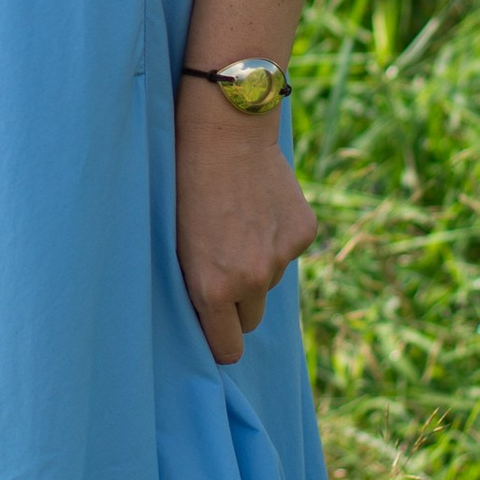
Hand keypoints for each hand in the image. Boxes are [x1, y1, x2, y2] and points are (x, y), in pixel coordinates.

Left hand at [174, 79, 317, 367]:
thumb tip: (212, 319)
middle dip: (236, 303)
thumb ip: (196, 285)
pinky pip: (287, 250)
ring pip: (269, 280)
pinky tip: (257, 206)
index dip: (219, 342)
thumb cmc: (183, 184)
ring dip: (255, 264)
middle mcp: (252, 279)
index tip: (212, 332)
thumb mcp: (176, 243)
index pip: (228, 348)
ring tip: (233, 222)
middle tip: (219, 268)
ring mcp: (282, 256)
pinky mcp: (303, 233)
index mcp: (213, 287)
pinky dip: (275, 236)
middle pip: (250, 319)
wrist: (225, 131)